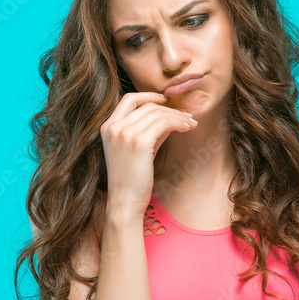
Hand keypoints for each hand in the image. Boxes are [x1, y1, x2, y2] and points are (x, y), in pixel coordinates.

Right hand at [101, 92, 196, 214]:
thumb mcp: (137, 150)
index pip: (129, 99)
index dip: (149, 96)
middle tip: (187, 117)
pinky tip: (186, 128)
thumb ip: (149, 131)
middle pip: (147, 106)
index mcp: (108, 127)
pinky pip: (163, 123)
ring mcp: (124, 133)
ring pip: (158, 113)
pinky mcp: (138, 142)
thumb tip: (170, 117)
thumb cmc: (132, 179)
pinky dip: (178, 123)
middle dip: (170, 109)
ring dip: (178, 116)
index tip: (165, 101)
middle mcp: (114, 127)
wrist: (124, 202)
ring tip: (190, 124)